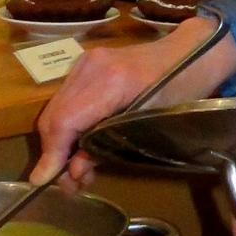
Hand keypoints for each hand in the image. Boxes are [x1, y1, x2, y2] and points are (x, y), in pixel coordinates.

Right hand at [32, 17, 235, 185]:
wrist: (192, 51)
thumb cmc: (182, 89)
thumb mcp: (150, 125)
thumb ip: (107, 146)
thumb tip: (74, 172)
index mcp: (110, 82)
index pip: (64, 122)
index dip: (51, 154)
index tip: (44, 182)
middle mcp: (90, 67)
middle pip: (54, 117)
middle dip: (55, 154)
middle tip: (70, 184)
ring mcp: (86, 62)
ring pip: (56, 109)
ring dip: (61, 142)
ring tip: (78, 169)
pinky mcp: (86, 63)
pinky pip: (65, 99)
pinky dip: (68, 124)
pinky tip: (82, 144)